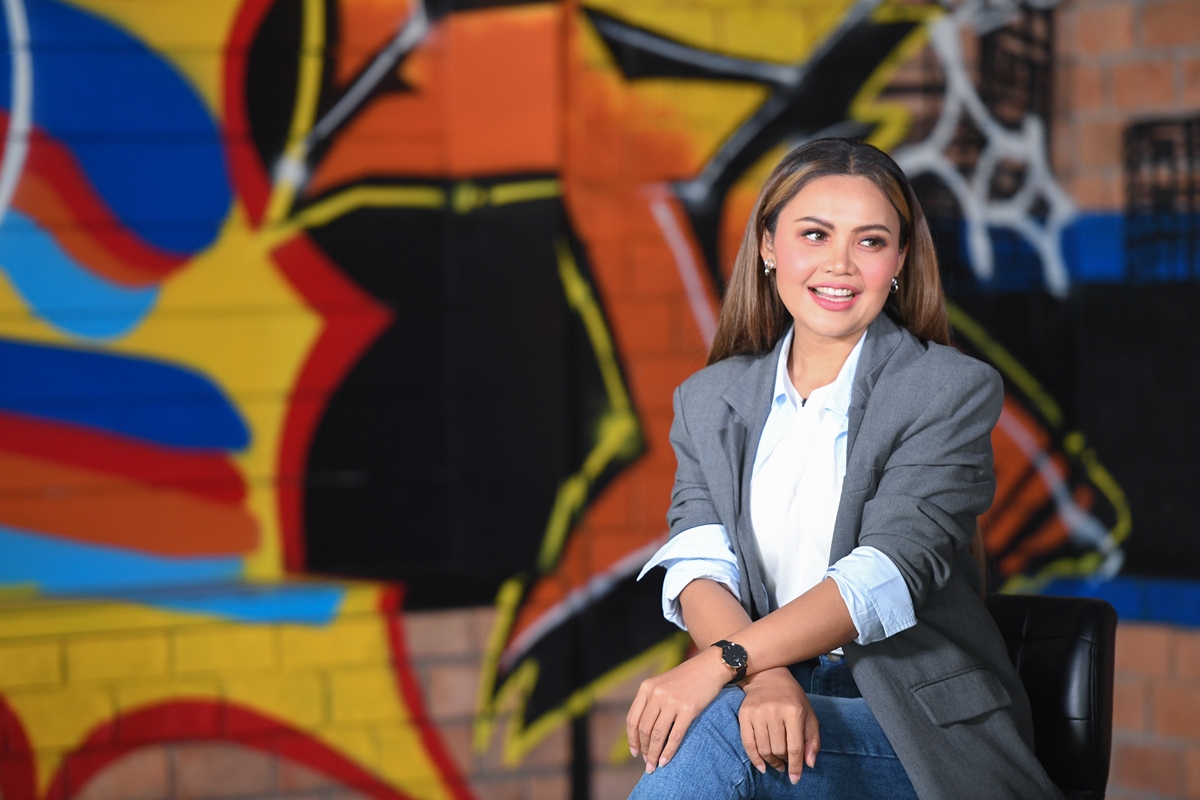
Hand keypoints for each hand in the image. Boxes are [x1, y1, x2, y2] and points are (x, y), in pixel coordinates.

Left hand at [626, 646, 728, 773]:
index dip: (632, 739)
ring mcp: (672, 701)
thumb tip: (644, 732)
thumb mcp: (662, 684)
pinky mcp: (688, 709)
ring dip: (654, 754)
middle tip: (646, 762)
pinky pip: (675, 736)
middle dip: (644, 749)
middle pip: (644, 729)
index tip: (634, 752)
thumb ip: (651, 701)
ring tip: (654, 766)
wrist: (709, 667)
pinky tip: (666, 761)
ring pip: (657, 735)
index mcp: (646, 688)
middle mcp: (656, 694)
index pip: (632, 719)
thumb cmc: (686, 678)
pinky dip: (668, 751)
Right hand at [737, 667, 818, 783]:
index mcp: (794, 712)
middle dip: (783, 761)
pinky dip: (754, 758)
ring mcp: (757, 713)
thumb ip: (812, 740)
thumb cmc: (792, 698)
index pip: (794, 747)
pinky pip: (747, 742)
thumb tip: (809, 764)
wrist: (768, 676)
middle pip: (778, 750)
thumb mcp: (809, 715)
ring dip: (770, 761)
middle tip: (785, 763)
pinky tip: (761, 766)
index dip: (795, 766)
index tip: (795, 778)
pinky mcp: (744, 714)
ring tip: (776, 763)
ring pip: (763, 749)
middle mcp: (774, 711)